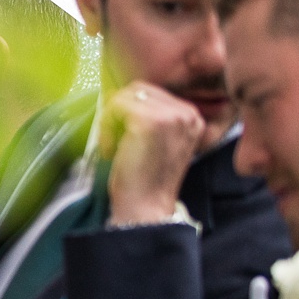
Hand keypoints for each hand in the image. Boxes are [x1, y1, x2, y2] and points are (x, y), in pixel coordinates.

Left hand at [100, 83, 204, 226]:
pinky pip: (115, 106)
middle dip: (118, 113)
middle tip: (115, 143)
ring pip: (125, 96)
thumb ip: (150, 117)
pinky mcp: (151, 122)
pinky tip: (111, 149)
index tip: (124, 139)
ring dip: (111, 120)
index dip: (128, 112)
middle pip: (138, 90)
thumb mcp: (156, 142)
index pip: (151, 93)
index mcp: (192, 117)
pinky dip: (105, 127)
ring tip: (114, 146)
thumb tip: (120, 94)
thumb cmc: (144, 180)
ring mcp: (172, 116)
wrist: (146, 209)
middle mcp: (188, 114)